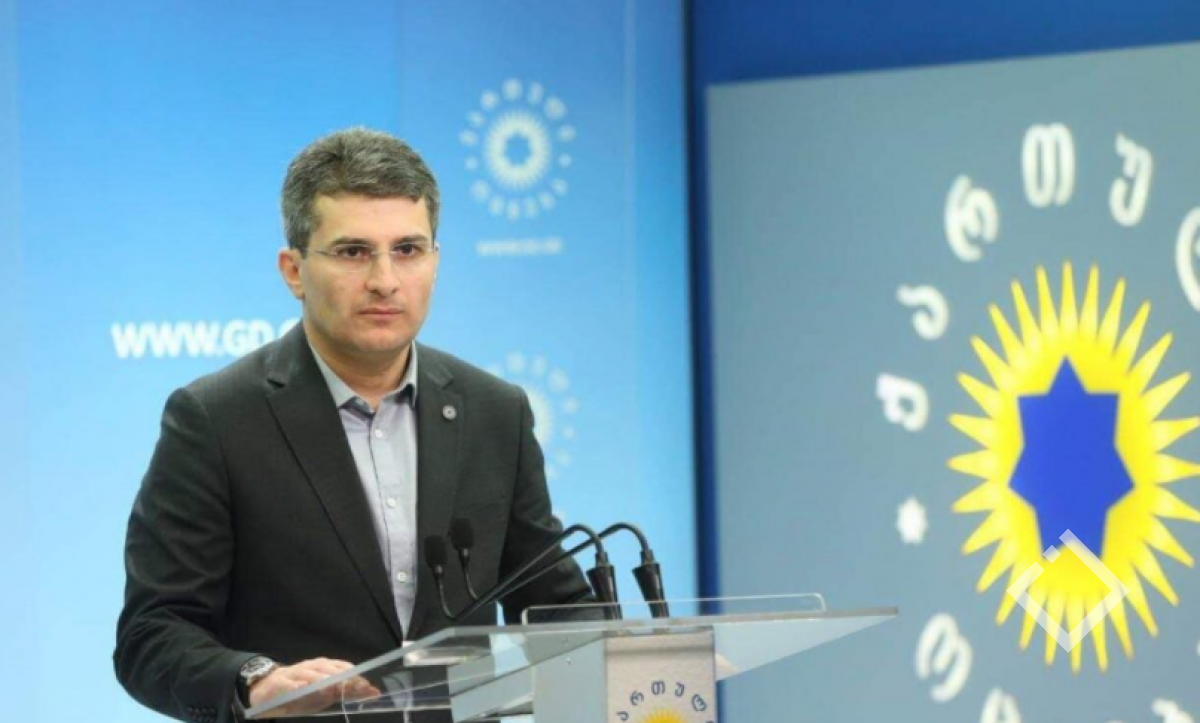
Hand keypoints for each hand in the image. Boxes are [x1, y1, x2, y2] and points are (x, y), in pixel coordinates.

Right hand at [248, 658, 381, 717]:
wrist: (269, 690)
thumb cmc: (303, 692)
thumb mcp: (327, 695)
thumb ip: (350, 693)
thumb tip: (375, 692)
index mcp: (324, 668)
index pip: (342, 668)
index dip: (353, 675)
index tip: (365, 685)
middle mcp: (311, 667)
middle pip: (327, 668)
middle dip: (339, 676)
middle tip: (350, 685)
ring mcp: (295, 673)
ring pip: (309, 673)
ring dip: (319, 678)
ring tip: (328, 686)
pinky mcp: (280, 682)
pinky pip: (287, 683)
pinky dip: (294, 685)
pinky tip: (300, 689)